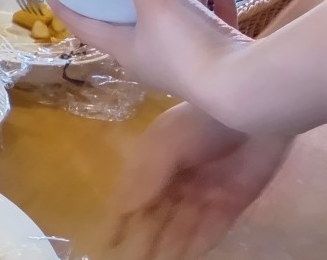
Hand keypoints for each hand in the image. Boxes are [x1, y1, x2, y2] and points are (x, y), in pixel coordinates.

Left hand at [47, 0, 249, 99]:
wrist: (245, 87)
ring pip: (167, 32)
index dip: (66, 11)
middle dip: (112, 10)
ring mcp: (185, 66)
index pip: (85, 28)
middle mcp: (150, 62)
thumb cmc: (187, 44)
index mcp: (126, 50)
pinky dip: (212, 9)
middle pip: (123, 32)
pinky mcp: (219, 63)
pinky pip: (210, 30)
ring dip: (163, 9)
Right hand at [104, 102, 291, 259]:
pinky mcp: (230, 203)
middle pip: (155, 216)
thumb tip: (123, 209)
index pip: (131, 196)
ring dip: (168, 246)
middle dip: (144, 238)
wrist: (251, 115)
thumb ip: (145, 178)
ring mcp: (202, 193)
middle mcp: (174, 180)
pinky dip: (197, 244)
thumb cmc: (199, 122)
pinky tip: (184, 258)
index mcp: (152, 161)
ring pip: (180, 227)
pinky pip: (210, 230)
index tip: (109, 242)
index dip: (120, 219)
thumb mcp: (163, 145)